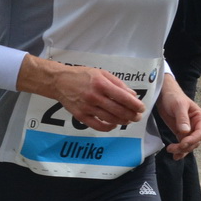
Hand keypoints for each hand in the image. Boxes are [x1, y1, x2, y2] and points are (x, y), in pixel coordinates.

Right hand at [21, 58, 144, 132]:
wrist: (59, 81)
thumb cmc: (81, 75)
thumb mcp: (101, 73)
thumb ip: (117, 83)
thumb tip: (132, 95)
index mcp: (101, 84)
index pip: (123, 97)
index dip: (135, 105)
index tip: (142, 108)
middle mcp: (94, 97)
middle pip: (118, 110)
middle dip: (132, 115)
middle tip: (137, 117)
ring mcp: (87, 107)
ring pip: (110, 119)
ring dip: (122, 121)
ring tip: (128, 120)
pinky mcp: (80, 116)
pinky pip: (98, 125)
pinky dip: (108, 127)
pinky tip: (114, 125)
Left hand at [156, 80, 200, 157]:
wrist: (164, 95)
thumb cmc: (174, 97)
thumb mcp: (178, 106)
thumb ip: (182, 118)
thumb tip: (186, 131)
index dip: (192, 140)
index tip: (182, 143)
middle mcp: (198, 126)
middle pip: (195, 141)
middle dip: (185, 147)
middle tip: (172, 149)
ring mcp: (190, 130)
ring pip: (189, 145)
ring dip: (182, 150)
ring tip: (171, 151)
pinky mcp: (182, 133)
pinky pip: (183, 144)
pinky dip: (180, 151)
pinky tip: (175, 156)